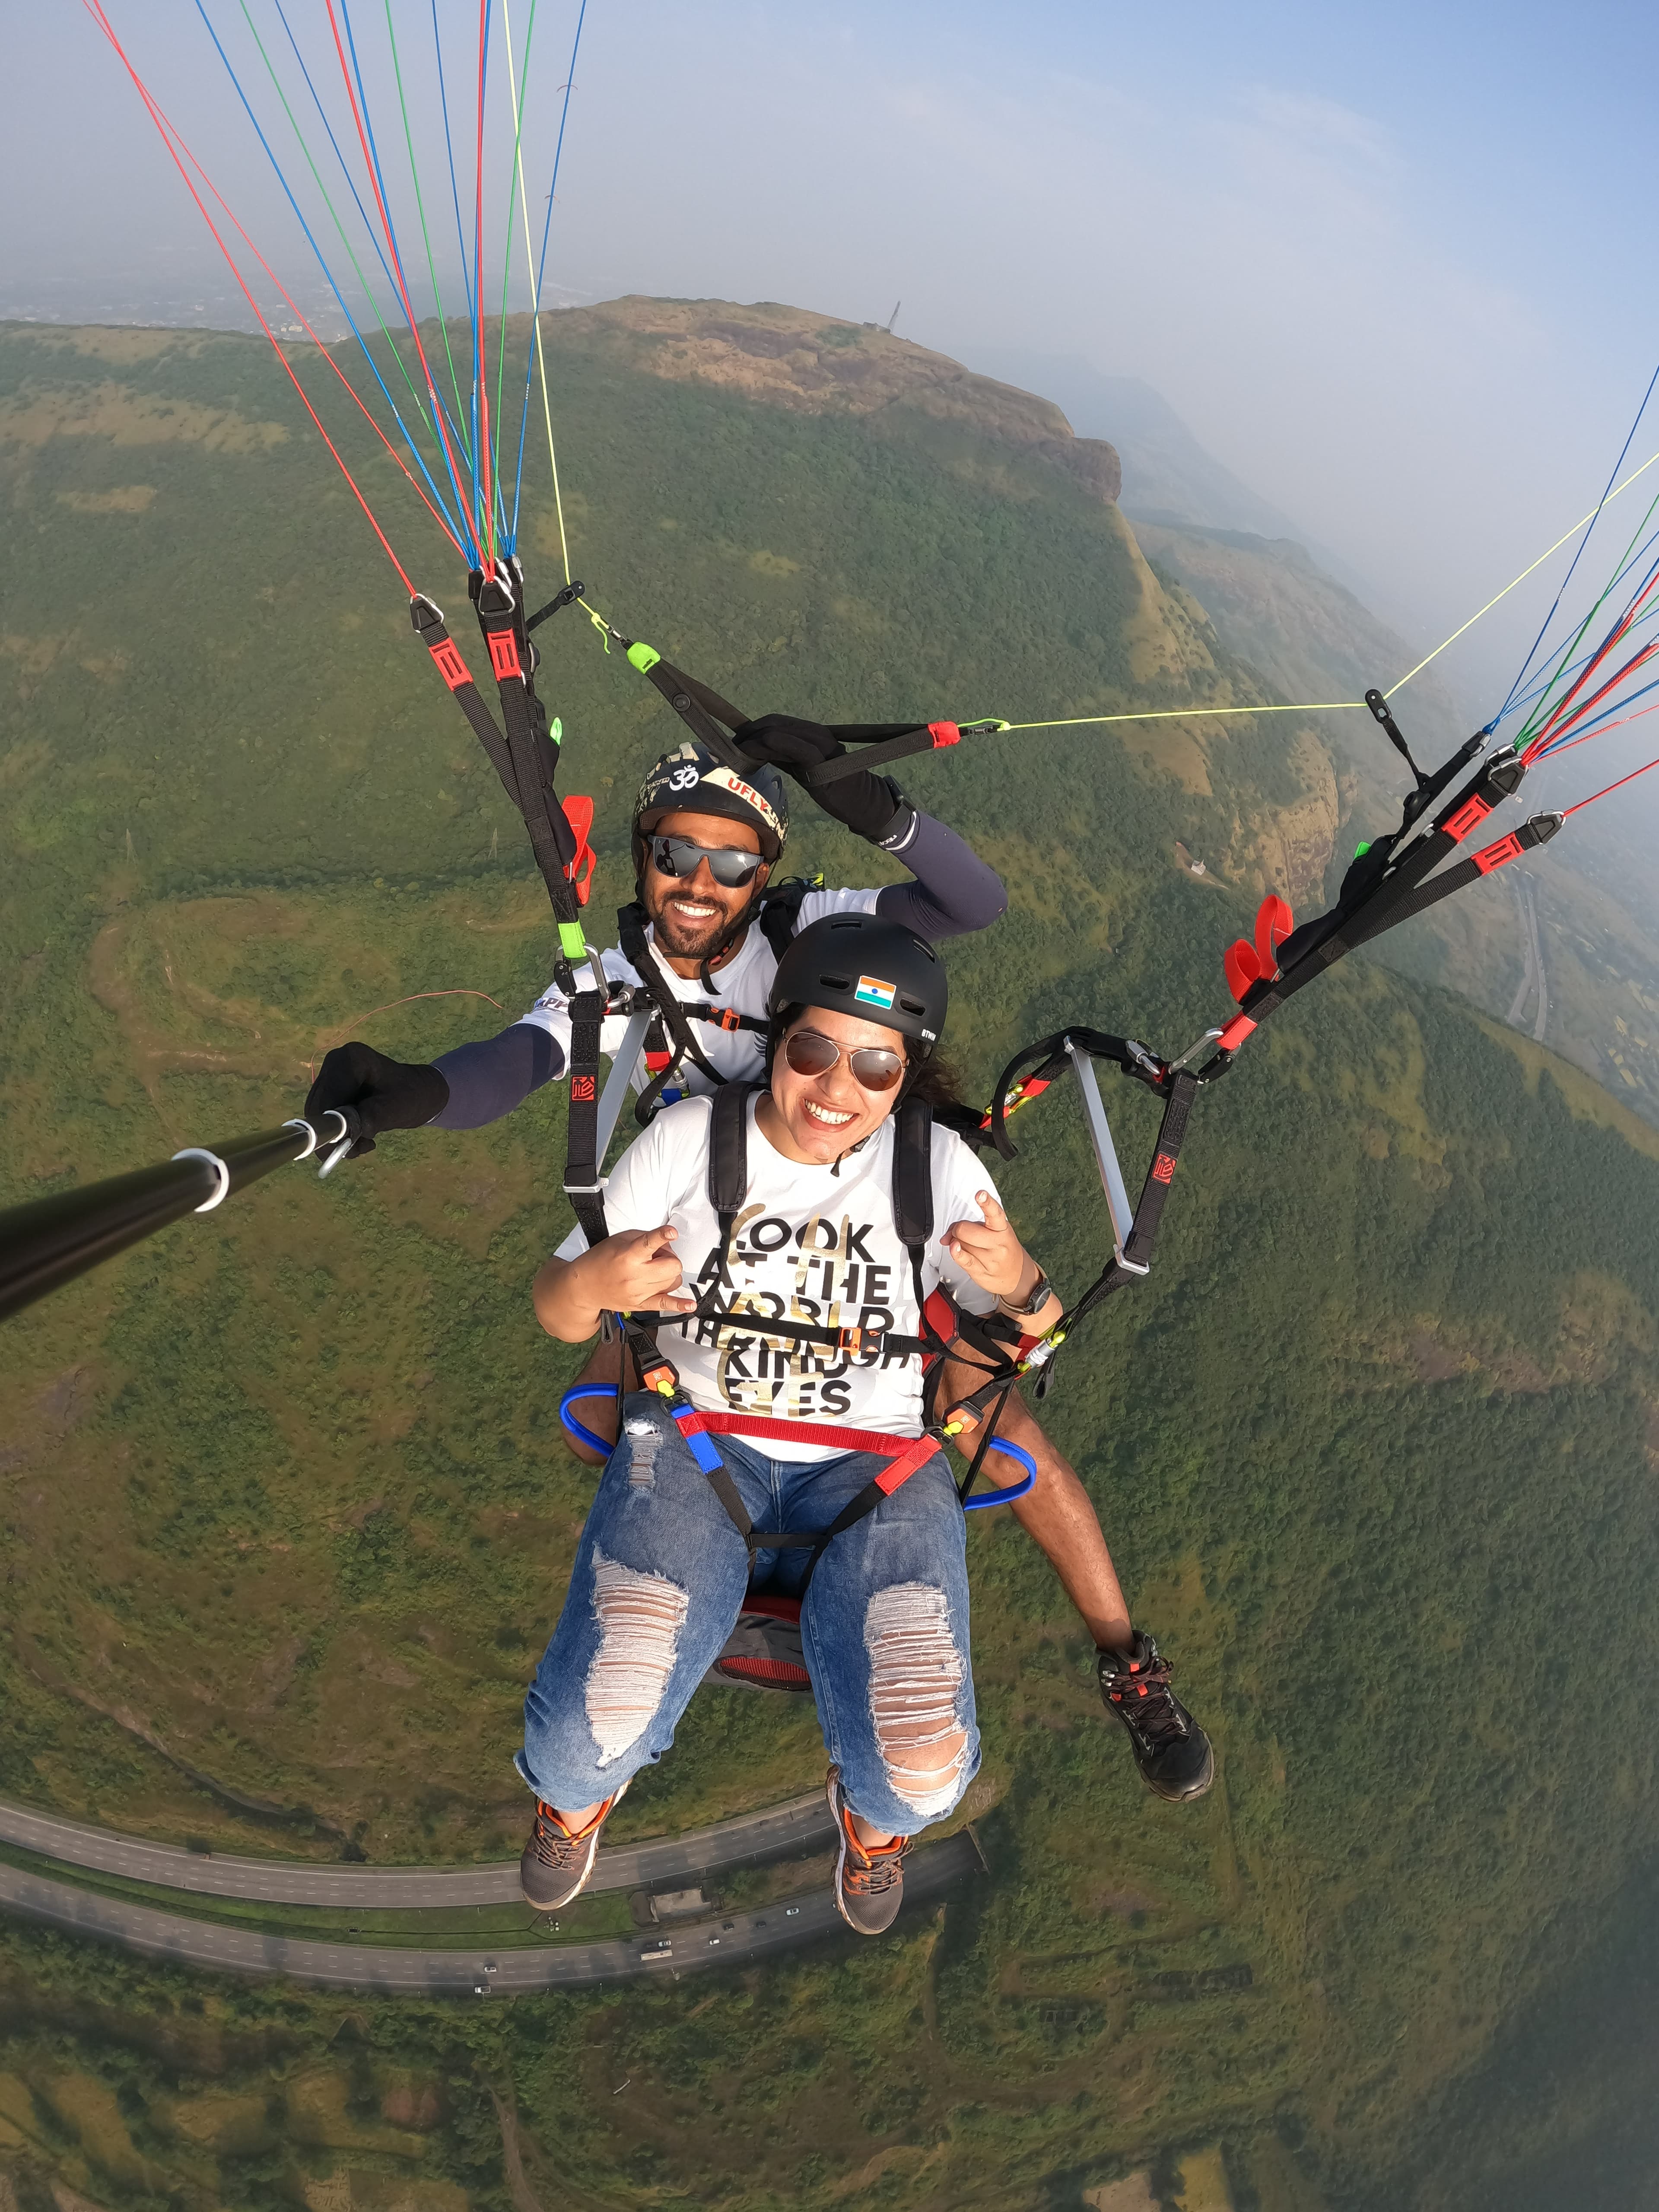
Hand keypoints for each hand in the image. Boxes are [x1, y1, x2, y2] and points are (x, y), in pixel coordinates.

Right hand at [303, 1042, 449, 1159]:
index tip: (344, 1149)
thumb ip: (369, 1119)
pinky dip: (340, 1131)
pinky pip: (325, 1115)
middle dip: (334, 1134)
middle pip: (318, 1107)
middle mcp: (335, 1063)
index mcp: (350, 1060)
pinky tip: (361, 1135)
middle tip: (359, 1149)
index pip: (326, 1098)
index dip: (329, 1126)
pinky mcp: (332, 1088)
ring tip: (365, 1143)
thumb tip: (342, 1135)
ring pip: (319, 1114)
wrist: (420, 1091)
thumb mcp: (395, 1110)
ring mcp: (332, 1075)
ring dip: (338, 1136)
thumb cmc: (413, 1096)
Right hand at [573, 1225, 695, 1315]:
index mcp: (627, 1255)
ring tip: (654, 1271)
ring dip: (669, 1274)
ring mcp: (638, 1292)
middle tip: (658, 1257)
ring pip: (673, 1282)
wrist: (584, 1287)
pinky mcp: (640, 1305)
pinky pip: (665, 1305)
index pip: (648, 1243)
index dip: (662, 1236)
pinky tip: (690, 1305)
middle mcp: (634, 1275)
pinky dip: (679, 1305)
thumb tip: (667, 1243)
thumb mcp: (620, 1239)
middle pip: (672, 1266)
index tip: (672, 1231)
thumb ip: (645, 1237)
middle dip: (670, 1258)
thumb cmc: (601, 1259)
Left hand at [735, 713, 908, 845]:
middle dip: (749, 732)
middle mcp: (816, 732)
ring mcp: (819, 743)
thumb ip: (786, 759)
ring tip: (737, 752)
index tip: (736, 743)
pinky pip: (788, 746)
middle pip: (774, 722)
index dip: (753, 729)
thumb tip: (759, 754)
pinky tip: (751, 757)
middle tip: (731, 747)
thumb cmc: (837, 789)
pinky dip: (766, 747)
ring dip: (752, 740)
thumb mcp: (806, 770)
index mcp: (813, 733)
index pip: (777, 721)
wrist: (864, 803)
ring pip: (778, 730)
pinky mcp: (819, 760)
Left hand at [941, 1191, 1031, 1302]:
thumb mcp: (993, 1232)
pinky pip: (963, 1260)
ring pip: (962, 1244)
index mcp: (1002, 1228)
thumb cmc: (1001, 1249)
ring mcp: (991, 1259)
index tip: (980, 1194)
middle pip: (967, 1230)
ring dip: (957, 1242)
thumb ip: (970, 1228)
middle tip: (960, 1232)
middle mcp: (998, 1243)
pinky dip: (955, 1252)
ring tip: (966, 1245)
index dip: (987, 1203)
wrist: (1017, 1275)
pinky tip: (953, 1248)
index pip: (995, 1213)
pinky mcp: (981, 1271)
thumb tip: (946, 1237)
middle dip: (958, 1229)